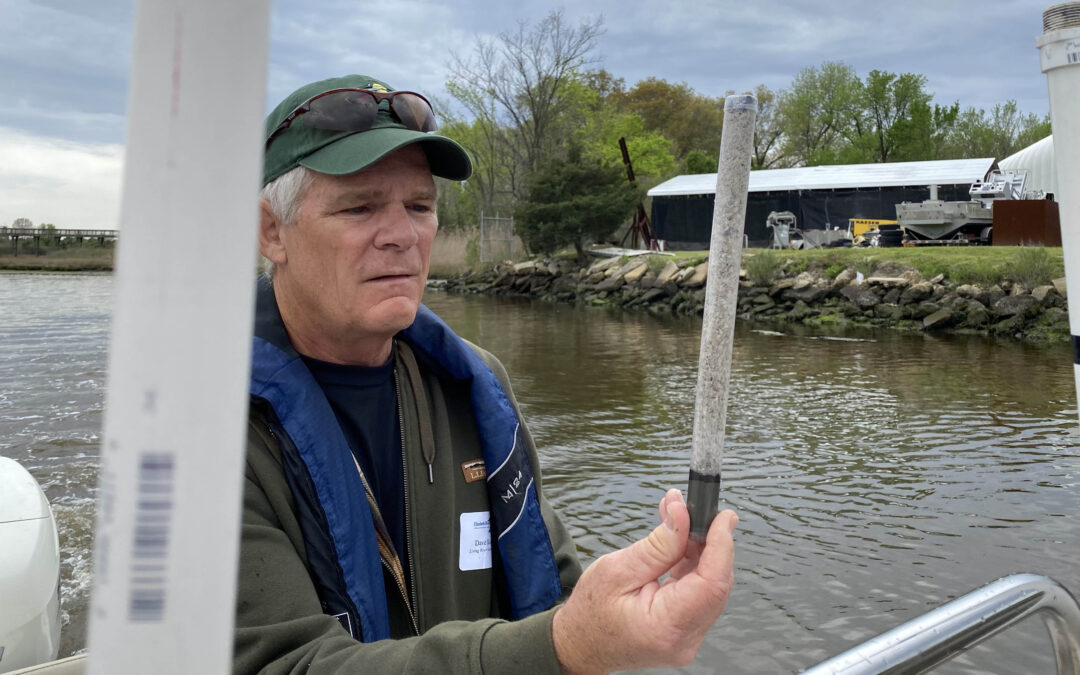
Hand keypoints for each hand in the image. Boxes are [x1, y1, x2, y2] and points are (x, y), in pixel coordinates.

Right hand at [552, 489, 737, 673]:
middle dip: (710, 541)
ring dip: (700, 549)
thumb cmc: (590, 613)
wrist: (580, 645)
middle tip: (696, 508)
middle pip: (715, 584)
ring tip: (679, 516)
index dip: (721, 546)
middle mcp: (684, 639)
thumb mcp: (617, 570)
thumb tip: (682, 514)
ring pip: (710, 585)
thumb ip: (657, 544)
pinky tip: (680, 539)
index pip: (711, 584)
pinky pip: (699, 591)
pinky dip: (692, 563)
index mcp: (665, 627)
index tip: (723, 516)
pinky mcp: (686, 629)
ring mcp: (688, 637)